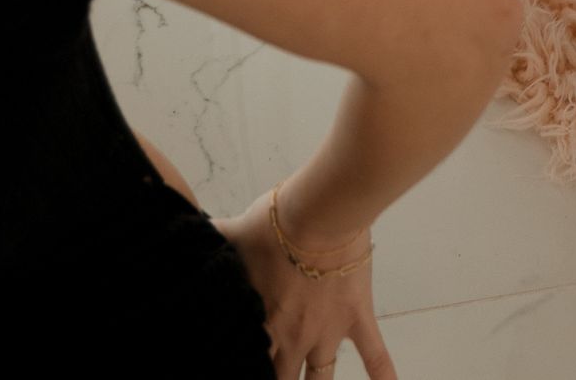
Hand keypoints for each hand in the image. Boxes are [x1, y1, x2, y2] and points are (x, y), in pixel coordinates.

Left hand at [215, 195, 396, 379]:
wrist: (321, 213)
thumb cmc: (275, 222)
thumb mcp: (237, 232)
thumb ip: (216, 238)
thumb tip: (193, 228)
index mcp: (262, 321)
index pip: (247, 360)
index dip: (242, 365)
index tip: (240, 367)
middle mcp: (293, 337)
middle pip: (283, 379)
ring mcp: (327, 331)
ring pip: (321, 379)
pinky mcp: (356, 318)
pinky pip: (374, 355)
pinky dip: (383, 376)